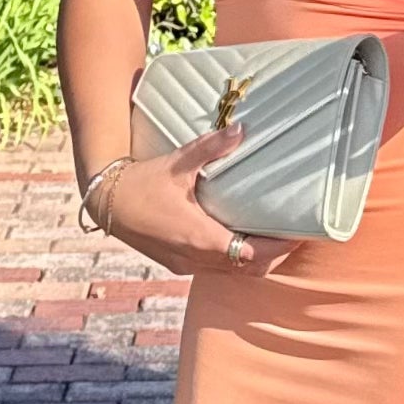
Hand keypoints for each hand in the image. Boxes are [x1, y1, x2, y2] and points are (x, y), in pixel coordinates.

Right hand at [96, 127, 295, 277]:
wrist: (105, 202)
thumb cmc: (141, 183)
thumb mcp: (177, 163)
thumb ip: (210, 148)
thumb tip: (240, 129)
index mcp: (200, 238)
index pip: (251, 256)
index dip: (277, 248)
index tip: (297, 234)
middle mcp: (196, 259)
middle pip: (248, 270)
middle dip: (273, 256)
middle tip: (292, 235)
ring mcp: (185, 264)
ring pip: (231, 273)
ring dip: (254, 261)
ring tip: (272, 237)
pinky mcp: (177, 263)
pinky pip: (215, 269)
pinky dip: (234, 260)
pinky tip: (239, 238)